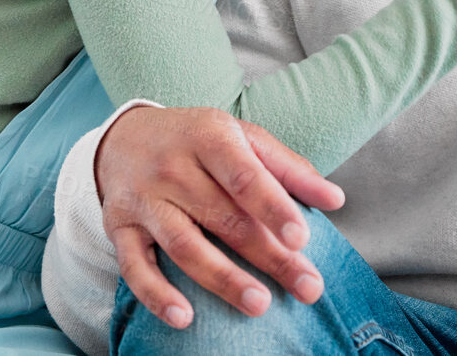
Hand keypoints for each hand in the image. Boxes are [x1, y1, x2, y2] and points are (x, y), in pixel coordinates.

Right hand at [96, 106, 345, 328]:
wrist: (124, 138)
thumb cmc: (198, 141)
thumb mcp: (243, 137)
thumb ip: (289, 168)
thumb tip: (336, 199)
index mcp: (208, 137)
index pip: (244, 176)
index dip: (274, 208)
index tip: (302, 240)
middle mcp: (173, 167)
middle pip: (224, 218)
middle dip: (268, 256)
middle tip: (307, 288)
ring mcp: (144, 199)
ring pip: (185, 245)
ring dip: (222, 279)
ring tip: (259, 305)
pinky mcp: (120, 228)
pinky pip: (135, 267)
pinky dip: (157, 294)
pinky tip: (184, 318)